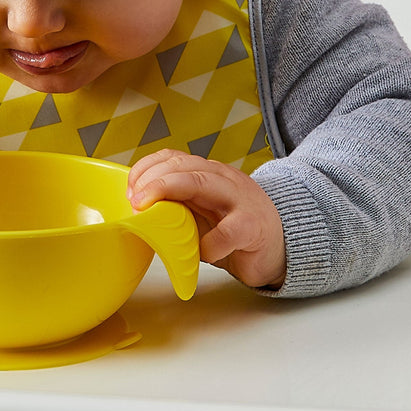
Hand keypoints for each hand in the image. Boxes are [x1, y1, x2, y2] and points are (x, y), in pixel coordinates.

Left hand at [127, 149, 285, 289]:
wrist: (280, 246)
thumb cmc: (233, 229)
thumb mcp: (200, 212)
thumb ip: (176, 205)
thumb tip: (136, 208)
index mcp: (208, 173)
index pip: (173, 157)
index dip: (147, 168)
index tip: (131, 189)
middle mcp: (223, 179)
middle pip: (184, 166)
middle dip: (153, 179)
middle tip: (135, 200)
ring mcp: (240, 200)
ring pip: (201, 183)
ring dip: (169, 192)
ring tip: (150, 213)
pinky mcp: (253, 227)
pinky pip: (226, 232)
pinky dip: (208, 244)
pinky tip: (202, 253)